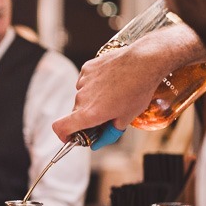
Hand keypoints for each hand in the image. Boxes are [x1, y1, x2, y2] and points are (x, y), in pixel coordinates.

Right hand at [52, 23, 205, 141]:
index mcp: (89, 114)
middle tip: (106, 114)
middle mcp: (82, 98)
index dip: (63, 135)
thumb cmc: (138, 91)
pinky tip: (111, 80)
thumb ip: (108, 132)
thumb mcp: (126, 118)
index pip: (60, 128)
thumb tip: (97, 143)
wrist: (144, 62)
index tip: (72, 137)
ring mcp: (83, 81)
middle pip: (76, 112)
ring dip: (93, 99)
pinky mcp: (88, 68)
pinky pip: (86, 81)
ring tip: (114, 93)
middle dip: (87, 116)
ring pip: (82, 96)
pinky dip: (95, 84)